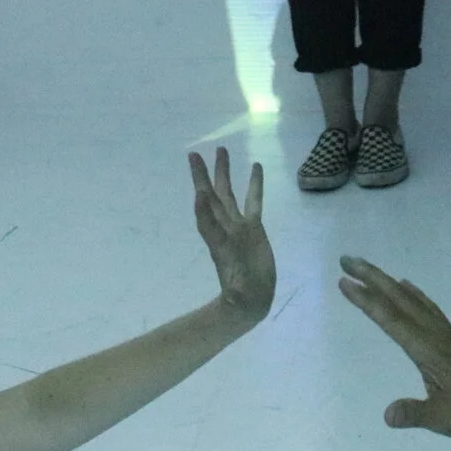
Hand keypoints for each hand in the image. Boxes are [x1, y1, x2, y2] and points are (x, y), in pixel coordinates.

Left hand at [188, 147, 273, 323]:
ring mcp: (239, 225)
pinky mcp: (254, 229)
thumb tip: (201, 202)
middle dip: (205, 174)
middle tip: (196, 153)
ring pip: (229, 194)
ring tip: (223, 151)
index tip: (194, 163)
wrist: (251, 299)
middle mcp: (224, 224)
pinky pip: (253, 202)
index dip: (200, 185)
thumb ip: (213, 230)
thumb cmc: (238, 284)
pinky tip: (256, 167)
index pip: (205, 203)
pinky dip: (254, 185)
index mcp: (216, 231)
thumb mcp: (223, 255)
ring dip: (225, 174)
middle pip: (213, 194)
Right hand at [336, 255, 450, 438]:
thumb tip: (388, 415)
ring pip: (411, 298)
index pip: (391, 320)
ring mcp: (444, 331)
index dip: (367, 301)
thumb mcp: (443, 418)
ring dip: (387, 281)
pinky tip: (405, 286)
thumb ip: (415, 414)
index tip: (345, 282)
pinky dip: (411, 292)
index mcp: (427, 350)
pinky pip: (426, 305)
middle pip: (398, 299)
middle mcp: (434, 333)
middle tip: (345, 260)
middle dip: (371, 277)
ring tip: (365, 268)